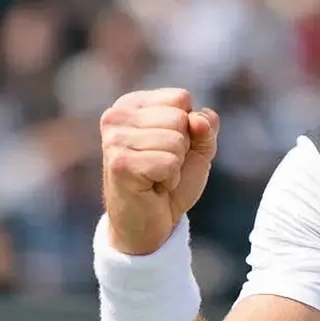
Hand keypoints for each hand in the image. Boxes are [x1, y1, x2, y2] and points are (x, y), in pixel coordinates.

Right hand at [100, 88, 219, 255]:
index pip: (181, 98)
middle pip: (180, 118)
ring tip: (156, 176)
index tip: (170, 147)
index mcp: (132, 104)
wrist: (153, 223)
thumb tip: (197, 120)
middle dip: (182, 148)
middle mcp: (116, 116)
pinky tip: (153, 186)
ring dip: (175, 165)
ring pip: (176, 140)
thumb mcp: (197, 147)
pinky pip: (169, 162)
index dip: (189, 127)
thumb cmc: (171, 180)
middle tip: (162, 165)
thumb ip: (205, 126)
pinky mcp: (120, 163)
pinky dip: (170, 179)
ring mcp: (114, 140)